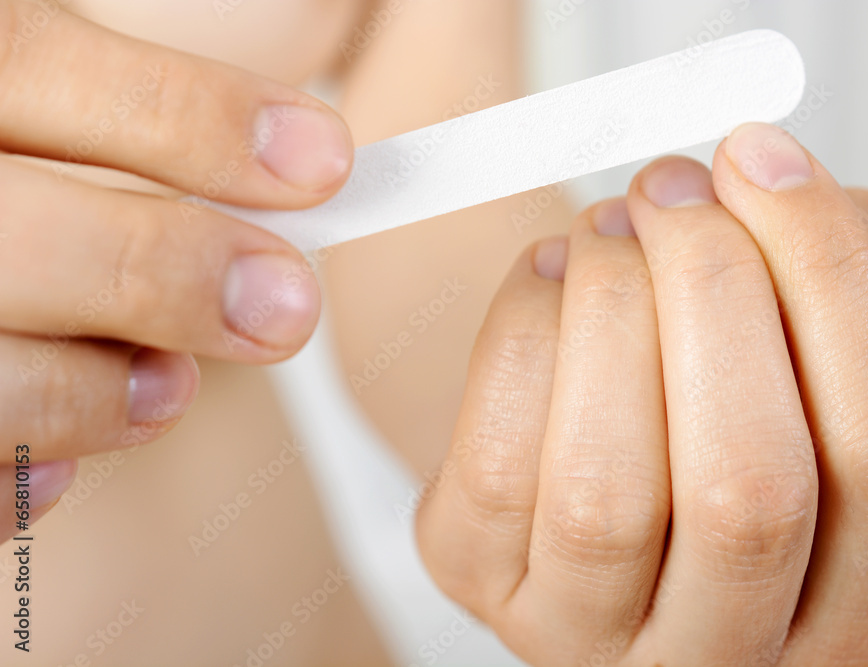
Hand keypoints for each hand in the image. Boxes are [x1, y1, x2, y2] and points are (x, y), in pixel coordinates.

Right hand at [0, 0, 352, 541]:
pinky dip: (23, 483)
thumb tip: (306, 159)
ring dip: (99, 395)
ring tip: (169, 387)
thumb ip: (140, 123)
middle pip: (17, 239)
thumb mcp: (40, 109)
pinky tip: (61, 464)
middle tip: (287, 308)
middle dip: (167, 274)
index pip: (33, 63)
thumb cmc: (4, 184)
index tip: (321, 160)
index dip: (189, 117)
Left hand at [417, 123, 867, 664]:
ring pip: (605, 489)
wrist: (560, 440)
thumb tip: (793, 196)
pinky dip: (523, 329)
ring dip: (609, 308)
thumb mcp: (786, 360)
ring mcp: (584, 632)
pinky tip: (549, 278)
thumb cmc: (688, 404)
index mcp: (838, 604)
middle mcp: (719, 646)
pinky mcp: (478, 579)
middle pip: (747, 488)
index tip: (766, 160)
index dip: (832, 283)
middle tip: (671, 187)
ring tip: (608, 229)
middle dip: (709, 290)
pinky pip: (494, 458)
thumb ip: (827, 288)